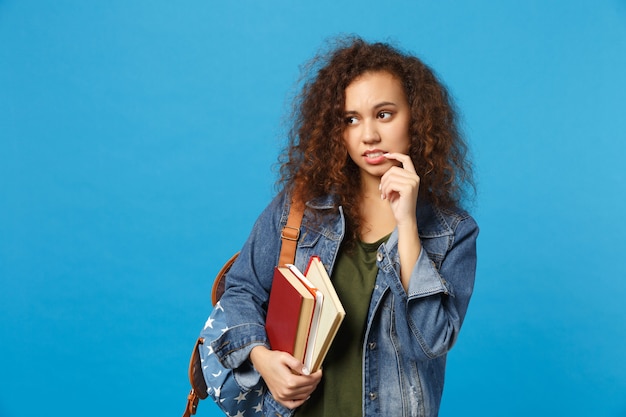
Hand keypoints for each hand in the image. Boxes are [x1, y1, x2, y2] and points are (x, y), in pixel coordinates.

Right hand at [250, 346, 321, 408]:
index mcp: (289, 381)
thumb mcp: (285, 356)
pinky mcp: (279, 398)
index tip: (320, 371)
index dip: (317, 376)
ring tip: (313, 382)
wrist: (261, 363)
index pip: (309, 380)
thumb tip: (307, 371)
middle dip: (315, 382)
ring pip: (302, 396)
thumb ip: (297, 364)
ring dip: (310, 390)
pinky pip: (292, 405)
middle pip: (307, 389)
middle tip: (317, 376)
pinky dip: (300, 402)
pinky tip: (305, 395)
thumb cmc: (273, 359)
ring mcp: (282, 396)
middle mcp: (286, 391)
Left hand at [380, 152, 421, 290]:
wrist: (404, 218)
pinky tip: (387, 198)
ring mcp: (413, 182)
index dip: (395, 155)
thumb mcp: (394, 188)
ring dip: (384, 187)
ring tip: (385, 195)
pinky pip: (391, 183)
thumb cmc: (398, 204)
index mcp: (413, 176)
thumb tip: (384, 166)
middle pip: (393, 170)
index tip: (385, 155)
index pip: (406, 159)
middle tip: (382, 191)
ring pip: (390, 177)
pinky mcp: (408, 188)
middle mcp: (415, 177)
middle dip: (384, 180)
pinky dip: (385, 190)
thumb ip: (392, 177)